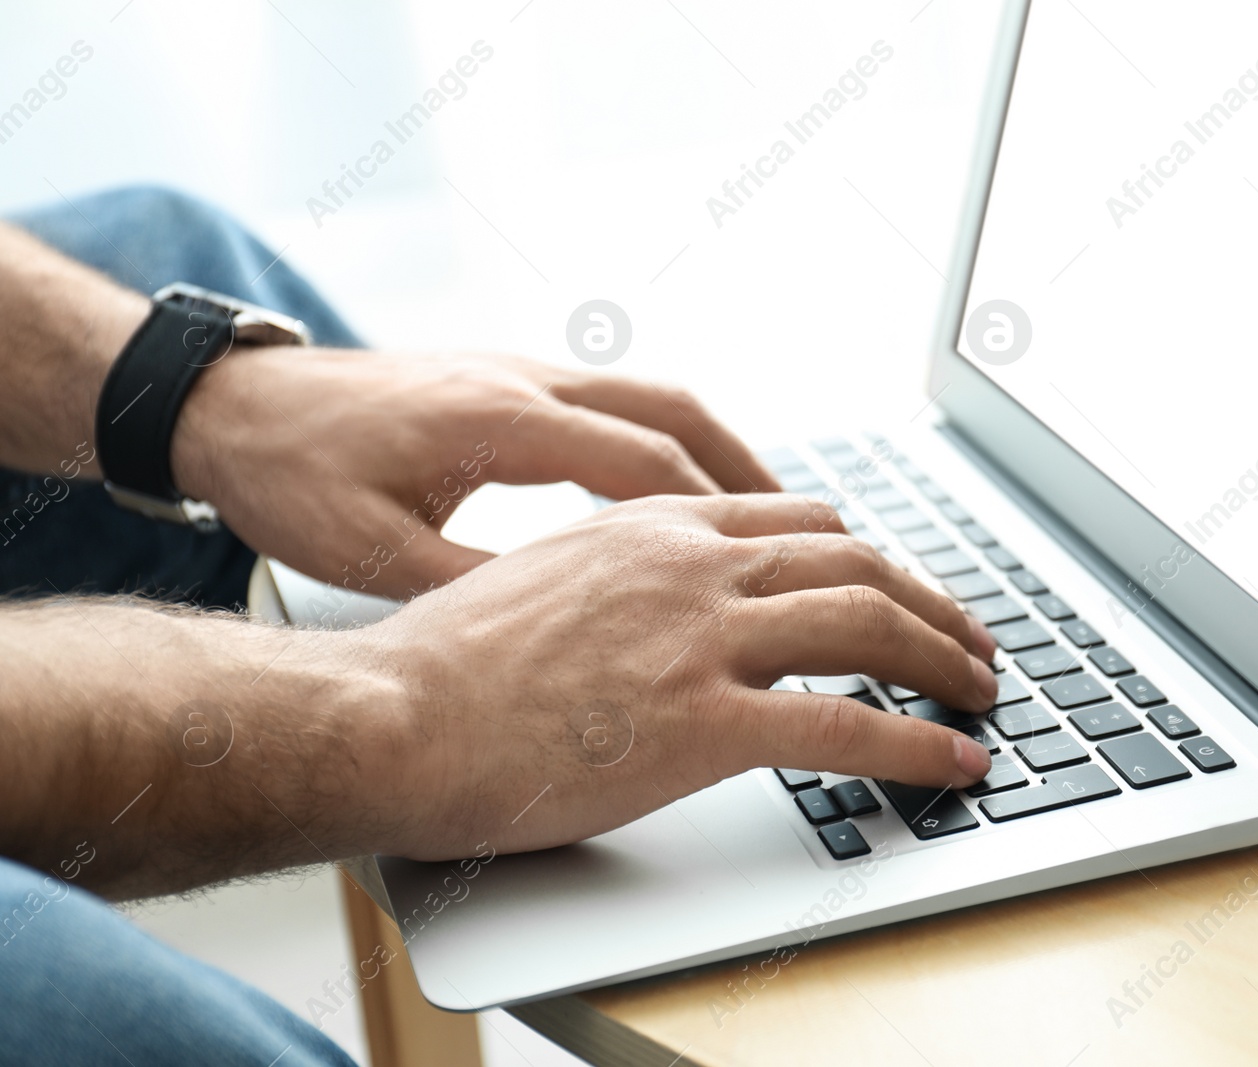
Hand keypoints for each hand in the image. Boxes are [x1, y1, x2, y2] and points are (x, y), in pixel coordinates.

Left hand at [171, 346, 780, 597]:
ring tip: (769, 512)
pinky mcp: (507, 382)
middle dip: (747, 470)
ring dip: (717, 450)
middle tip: (812, 530)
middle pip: (673, 411)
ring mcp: (519, 373)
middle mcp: (524, 381)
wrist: (231, 404)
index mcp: (499, 420)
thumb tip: (563, 639)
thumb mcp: (371, 553)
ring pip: (653, 398)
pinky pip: (617, 404)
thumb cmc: (292, 478)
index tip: (775, 567)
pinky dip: (668, 444)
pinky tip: (679, 493)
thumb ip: (471, 589)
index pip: (642, 462)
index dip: (716, 518)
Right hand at [356, 493, 999, 859]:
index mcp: (654, 528)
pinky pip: (844, 726)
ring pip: (867, 622)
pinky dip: (916, 744)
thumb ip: (619, 581)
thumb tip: (653, 612)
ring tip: (984, 690)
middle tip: (968, 638)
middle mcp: (692, 564)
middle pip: (854, 560)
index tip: (897, 586)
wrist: (385, 714)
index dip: (867, 555)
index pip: (799, 521)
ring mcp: (702, 638)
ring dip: (943, 656)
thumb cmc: (442, 665)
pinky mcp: (701, 722)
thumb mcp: (542, 582)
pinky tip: (956, 761)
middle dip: (928, 600)